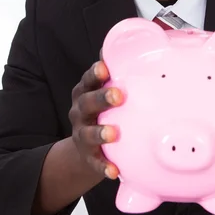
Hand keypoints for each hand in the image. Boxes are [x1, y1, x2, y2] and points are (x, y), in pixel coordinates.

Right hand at [69, 60, 122, 179]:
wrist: (86, 146)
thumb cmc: (103, 110)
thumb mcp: (104, 90)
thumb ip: (117, 72)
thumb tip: (134, 43)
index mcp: (85, 92)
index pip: (88, 79)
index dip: (95, 73)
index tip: (105, 67)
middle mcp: (80, 111)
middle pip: (87, 102)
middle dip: (101, 98)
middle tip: (118, 95)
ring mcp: (82, 134)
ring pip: (88, 133)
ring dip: (100, 132)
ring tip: (114, 133)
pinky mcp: (88, 156)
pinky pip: (95, 162)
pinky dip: (103, 166)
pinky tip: (114, 171)